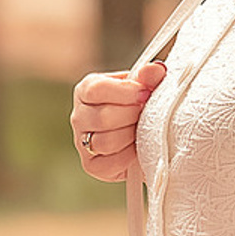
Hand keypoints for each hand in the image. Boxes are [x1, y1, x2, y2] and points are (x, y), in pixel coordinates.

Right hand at [70, 60, 165, 180]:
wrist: (144, 134)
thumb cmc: (140, 105)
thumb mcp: (144, 86)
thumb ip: (149, 77)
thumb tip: (155, 70)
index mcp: (86, 90)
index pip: (96, 90)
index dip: (124, 92)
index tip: (145, 94)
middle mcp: (79, 116)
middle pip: (102, 118)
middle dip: (132, 117)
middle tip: (146, 115)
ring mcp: (82, 142)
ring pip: (105, 142)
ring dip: (131, 136)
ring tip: (142, 130)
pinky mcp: (91, 165)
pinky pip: (110, 162)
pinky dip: (129, 156)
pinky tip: (137, 147)